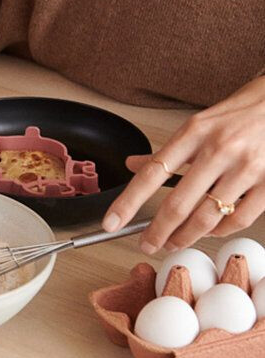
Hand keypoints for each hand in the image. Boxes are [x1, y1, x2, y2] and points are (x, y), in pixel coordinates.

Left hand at [103, 75, 264, 252]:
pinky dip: (220, 231)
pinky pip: (239, 219)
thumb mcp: (198, 124)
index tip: (111, 222)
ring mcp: (246, 167)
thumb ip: (168, 151)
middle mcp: (219, 149)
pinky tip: (210, 232)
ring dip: (185, 236)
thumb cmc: (240, 113)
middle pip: (178, 204)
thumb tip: (132, 166)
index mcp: (195, 132)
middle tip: (147, 244)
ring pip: (207, 217)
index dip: (128, 202)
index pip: (151, 173)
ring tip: (174, 242)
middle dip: (157, 232)